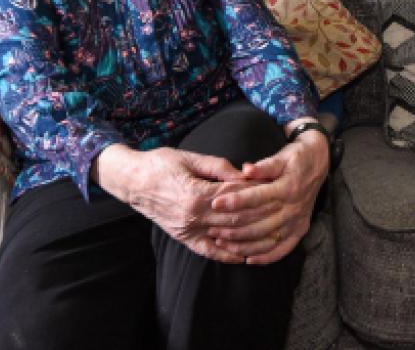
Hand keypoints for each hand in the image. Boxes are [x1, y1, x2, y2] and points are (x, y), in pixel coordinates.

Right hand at [93, 144, 269, 263]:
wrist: (133, 181)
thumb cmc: (161, 164)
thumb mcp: (190, 157)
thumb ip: (218, 166)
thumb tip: (244, 173)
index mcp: (197, 194)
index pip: (236, 196)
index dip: (256, 193)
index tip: (274, 189)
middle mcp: (193, 216)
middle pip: (236, 219)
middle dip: (261, 215)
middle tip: (281, 211)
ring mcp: (188, 230)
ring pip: (226, 237)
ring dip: (250, 237)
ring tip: (273, 234)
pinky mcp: (183, 238)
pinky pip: (208, 251)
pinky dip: (227, 255)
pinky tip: (244, 256)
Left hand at [205, 130, 328, 263]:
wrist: (318, 163)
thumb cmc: (296, 158)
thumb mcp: (282, 156)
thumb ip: (264, 166)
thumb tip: (246, 169)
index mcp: (287, 187)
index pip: (257, 197)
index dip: (235, 201)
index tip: (215, 203)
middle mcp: (293, 207)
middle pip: (260, 223)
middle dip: (234, 228)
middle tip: (212, 229)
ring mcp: (297, 221)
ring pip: (268, 239)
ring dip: (244, 245)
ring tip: (222, 244)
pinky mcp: (300, 229)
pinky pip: (284, 249)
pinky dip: (266, 257)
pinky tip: (249, 260)